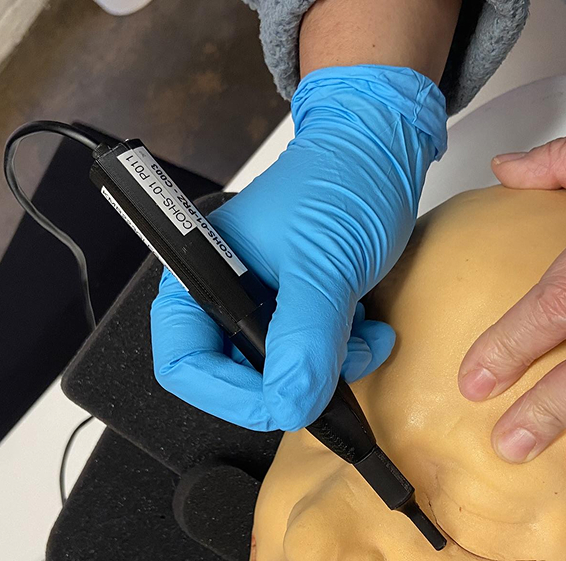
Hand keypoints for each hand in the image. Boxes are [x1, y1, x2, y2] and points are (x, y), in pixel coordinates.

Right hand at [151, 66, 446, 430]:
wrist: (382, 152)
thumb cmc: (341, 182)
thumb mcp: (323, 266)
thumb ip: (304, 340)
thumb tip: (288, 404)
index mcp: (202, 276)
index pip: (183, 363)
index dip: (225, 393)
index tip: (277, 401)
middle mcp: (224, 296)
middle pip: (232, 377)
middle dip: (287, 382)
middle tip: (328, 373)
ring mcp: (263, 306)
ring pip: (279, 374)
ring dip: (328, 369)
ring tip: (363, 337)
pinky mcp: (297, 311)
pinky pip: (311, 359)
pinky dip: (345, 356)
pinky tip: (369, 328)